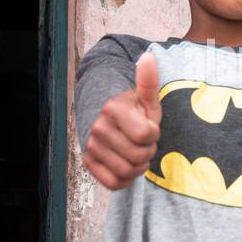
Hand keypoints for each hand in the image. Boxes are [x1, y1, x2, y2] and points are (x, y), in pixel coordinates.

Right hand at [82, 52, 160, 190]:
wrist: (110, 121)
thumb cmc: (134, 110)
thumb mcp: (146, 97)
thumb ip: (148, 80)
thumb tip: (148, 57)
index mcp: (113, 108)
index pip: (145, 135)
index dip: (153, 134)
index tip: (148, 127)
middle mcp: (98, 127)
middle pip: (138, 156)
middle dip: (148, 152)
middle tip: (143, 142)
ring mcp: (91, 146)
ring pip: (127, 172)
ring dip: (139, 166)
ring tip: (136, 152)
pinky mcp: (88, 163)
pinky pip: (114, 183)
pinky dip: (126, 179)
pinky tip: (127, 165)